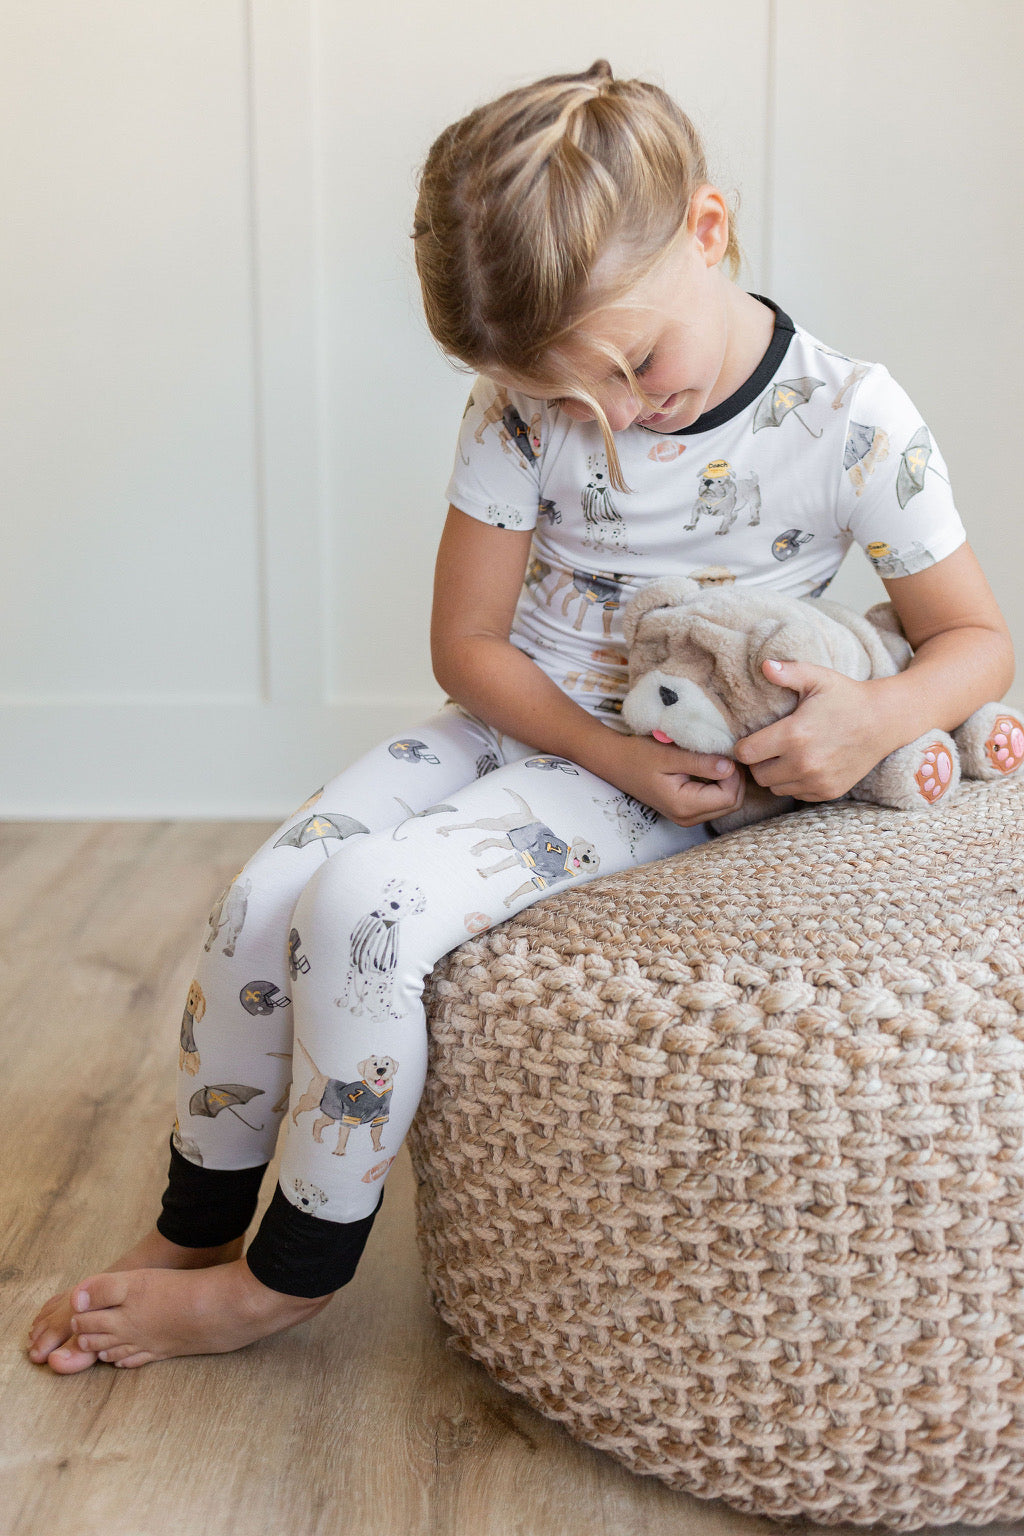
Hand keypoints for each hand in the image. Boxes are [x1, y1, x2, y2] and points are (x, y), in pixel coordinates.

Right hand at [603, 733, 743, 826]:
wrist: (615, 763)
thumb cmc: (638, 755)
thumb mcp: (669, 755)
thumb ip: (700, 762)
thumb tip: (730, 767)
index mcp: (684, 806)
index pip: (729, 797)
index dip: (734, 775)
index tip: (724, 752)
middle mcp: (688, 818)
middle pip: (732, 804)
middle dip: (736, 779)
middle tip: (726, 754)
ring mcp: (688, 817)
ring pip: (727, 804)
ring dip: (729, 781)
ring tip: (718, 758)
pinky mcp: (688, 810)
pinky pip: (716, 801)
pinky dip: (720, 784)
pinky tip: (712, 766)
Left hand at [733, 659, 887, 801]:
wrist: (884, 721)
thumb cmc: (847, 697)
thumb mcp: (818, 678)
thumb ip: (788, 672)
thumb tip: (764, 665)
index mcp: (794, 735)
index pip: (746, 753)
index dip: (744, 746)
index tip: (752, 738)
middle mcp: (804, 763)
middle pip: (758, 775)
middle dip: (758, 762)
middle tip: (769, 748)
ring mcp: (817, 780)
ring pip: (775, 788)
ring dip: (776, 775)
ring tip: (786, 756)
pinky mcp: (828, 792)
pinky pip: (797, 794)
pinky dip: (795, 783)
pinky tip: (804, 765)